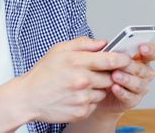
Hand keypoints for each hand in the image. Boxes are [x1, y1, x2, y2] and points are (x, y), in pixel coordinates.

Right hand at [13, 37, 131, 122]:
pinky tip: (75, 95)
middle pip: (110, 77)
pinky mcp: (81, 112)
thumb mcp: (59, 50)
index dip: (122, 59)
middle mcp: (82, 80)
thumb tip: (103, 43)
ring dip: (97, 88)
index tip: (125, 59)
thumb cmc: (43, 73)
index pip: (110, 60)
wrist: (29, 97)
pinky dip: (89, 100)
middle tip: (93, 72)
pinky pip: (95, 104)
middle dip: (106, 74)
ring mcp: (82, 98)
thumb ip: (83, 44)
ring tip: (80, 85)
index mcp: (77, 62)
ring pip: (103, 91)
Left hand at [94, 43, 154, 114]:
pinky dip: (122, 92)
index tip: (142, 47)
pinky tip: (114, 87)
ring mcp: (140, 87)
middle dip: (131, 65)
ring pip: (138, 84)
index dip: (150, 50)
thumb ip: (107, 49)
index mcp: (141, 58)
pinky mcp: (133, 100)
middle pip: (142, 69)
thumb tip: (104, 43)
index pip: (153, 52)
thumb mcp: (105, 57)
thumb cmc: (104, 70)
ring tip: (114, 76)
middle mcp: (144, 73)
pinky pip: (130, 97)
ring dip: (126, 79)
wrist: (97, 91)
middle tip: (120, 62)